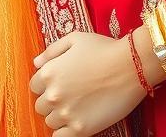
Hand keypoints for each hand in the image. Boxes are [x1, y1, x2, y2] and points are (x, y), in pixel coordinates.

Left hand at [29, 30, 146, 135]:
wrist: (131, 66)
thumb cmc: (104, 49)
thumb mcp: (75, 39)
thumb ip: (52, 50)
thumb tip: (36, 63)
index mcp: (49, 72)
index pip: (34, 86)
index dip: (46, 83)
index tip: (60, 82)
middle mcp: (53, 95)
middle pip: (40, 106)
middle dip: (52, 100)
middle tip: (70, 93)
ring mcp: (66, 114)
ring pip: (50, 122)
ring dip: (60, 115)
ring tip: (77, 105)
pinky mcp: (80, 129)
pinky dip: (65, 131)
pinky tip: (77, 120)